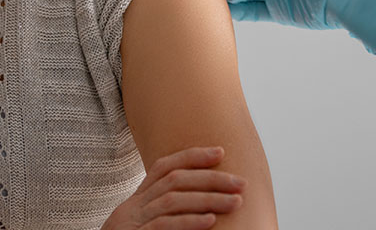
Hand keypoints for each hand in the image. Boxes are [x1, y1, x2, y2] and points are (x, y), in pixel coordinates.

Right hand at [101, 146, 245, 228]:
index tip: (220, 152)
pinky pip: (165, 226)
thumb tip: (201, 199)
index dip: (192, 156)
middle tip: (240, 182)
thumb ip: (165, 211)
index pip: (165, 166)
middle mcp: (136, 205)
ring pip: (173, 200)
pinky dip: (190, 221)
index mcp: (138, 198)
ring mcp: (135, 221)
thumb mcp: (144, 223)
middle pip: (174, 180)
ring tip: (236, 202)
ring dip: (208, 198)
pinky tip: (211, 220)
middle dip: (210, 178)